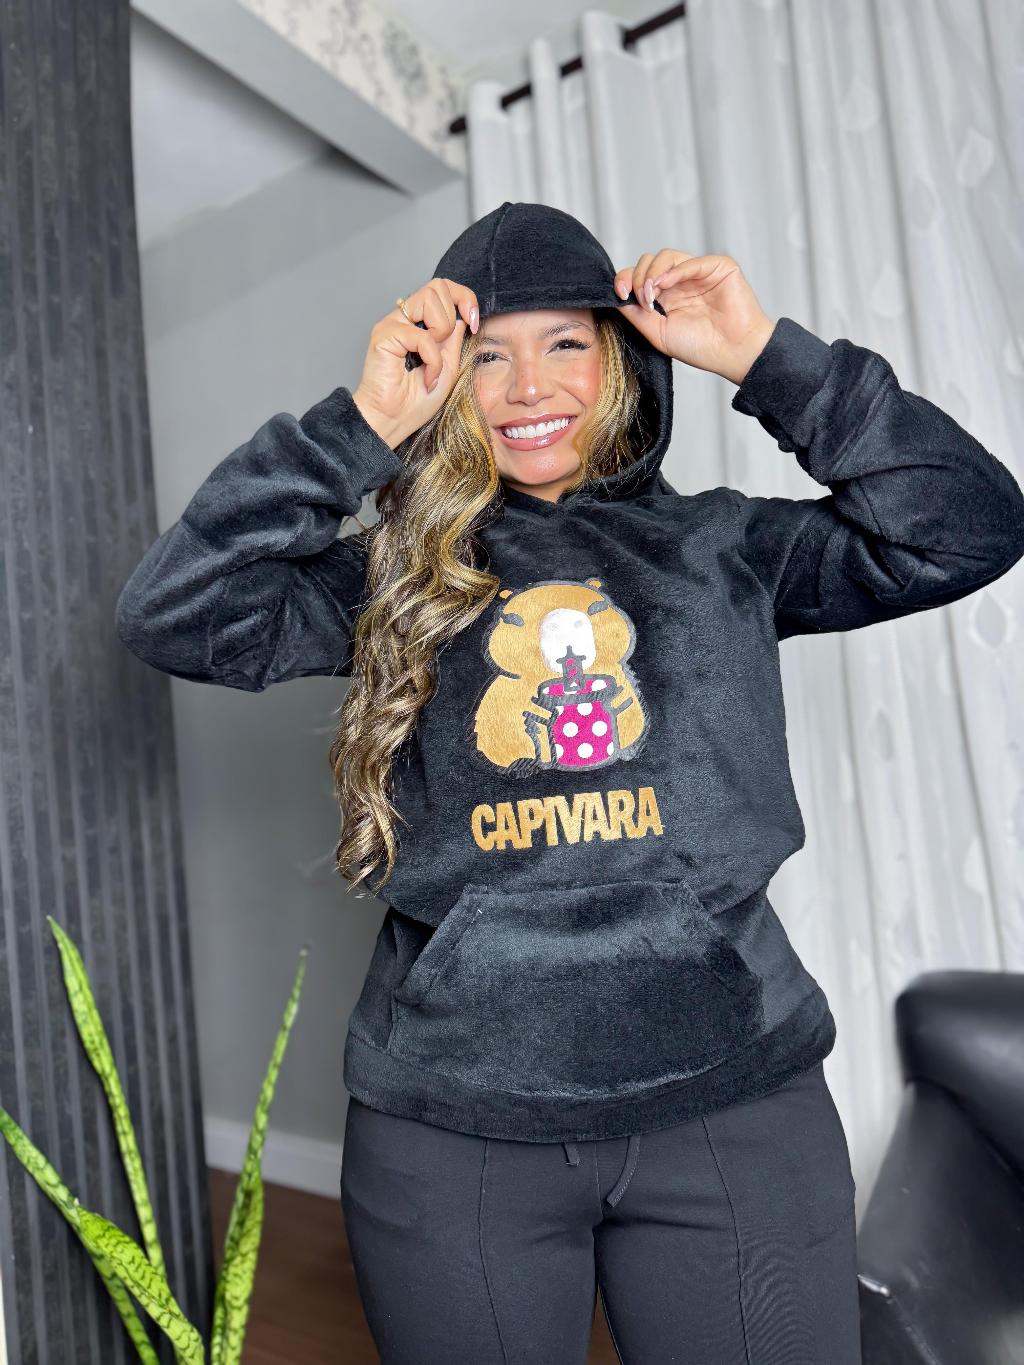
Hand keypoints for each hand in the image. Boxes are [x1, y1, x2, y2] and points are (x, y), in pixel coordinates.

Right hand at [352, 278, 479, 448]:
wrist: (393, 423)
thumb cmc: (415, 402)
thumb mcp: (448, 368)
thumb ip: (454, 341)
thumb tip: (460, 317)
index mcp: (417, 324)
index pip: (442, 289)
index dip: (464, 298)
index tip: (474, 323)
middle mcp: (403, 319)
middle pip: (438, 286)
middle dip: (452, 316)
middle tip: (446, 348)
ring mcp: (392, 325)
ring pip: (429, 298)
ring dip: (441, 332)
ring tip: (434, 362)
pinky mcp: (383, 336)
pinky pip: (422, 335)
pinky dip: (433, 360)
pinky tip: (426, 378)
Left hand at [613, 250, 774, 384]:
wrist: (733, 353)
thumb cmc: (701, 347)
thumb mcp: (659, 334)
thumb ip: (637, 315)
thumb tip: (616, 299)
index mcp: (667, 296)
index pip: (640, 276)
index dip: (625, 279)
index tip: (619, 293)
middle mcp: (681, 281)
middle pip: (649, 262)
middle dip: (637, 277)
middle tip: (641, 299)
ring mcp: (699, 272)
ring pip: (666, 256)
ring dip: (652, 273)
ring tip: (651, 294)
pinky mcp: (718, 266)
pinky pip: (691, 261)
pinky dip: (675, 270)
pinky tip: (666, 284)